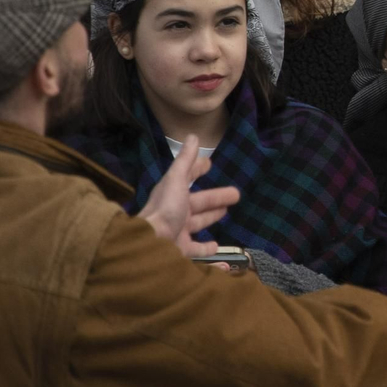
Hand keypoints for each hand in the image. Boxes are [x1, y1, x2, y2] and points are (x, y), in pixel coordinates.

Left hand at [137, 137, 240, 258]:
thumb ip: (185, 160)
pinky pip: (196, 248)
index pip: (187, 177)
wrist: (151, 241)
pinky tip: (216, 245)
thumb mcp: (176, 180)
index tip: (209, 163)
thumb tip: (193, 136)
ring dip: (211, 216)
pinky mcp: (182, 249)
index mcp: (173, 193)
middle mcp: (175, 211)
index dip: (197, 169)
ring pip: (198, 222)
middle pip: (199, 201)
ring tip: (226, 212)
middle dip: (215, 196)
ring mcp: (178, 230)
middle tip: (235, 194)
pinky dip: (206, 247)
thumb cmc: (166, 208)